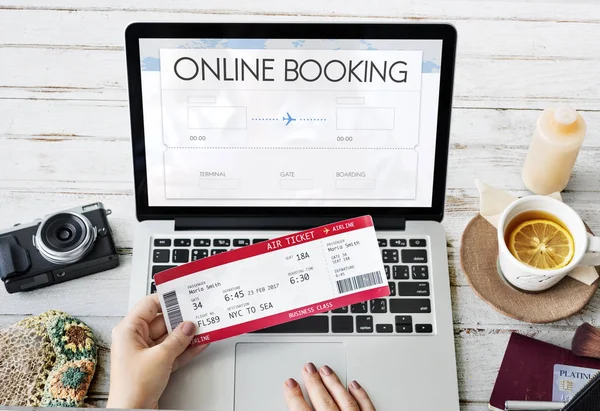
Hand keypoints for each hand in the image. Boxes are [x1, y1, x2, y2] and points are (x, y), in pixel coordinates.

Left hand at [106, 294, 207, 408]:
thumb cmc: (132, 387)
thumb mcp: (160, 357)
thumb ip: (177, 339)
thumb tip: (188, 326)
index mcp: (128, 330)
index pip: (149, 305)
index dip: (167, 299)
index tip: (183, 295)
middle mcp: (134, 339)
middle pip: (162, 321)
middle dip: (181, 319)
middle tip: (197, 312)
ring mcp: (145, 353)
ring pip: (169, 337)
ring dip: (186, 334)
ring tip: (202, 327)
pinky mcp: (154, 365)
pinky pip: (172, 351)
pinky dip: (185, 348)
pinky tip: (199, 343)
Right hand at [283, 363, 374, 410]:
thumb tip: (294, 406)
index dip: (294, 397)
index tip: (289, 384)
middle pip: (323, 401)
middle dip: (314, 383)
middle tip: (307, 368)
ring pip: (345, 400)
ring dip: (334, 383)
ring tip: (326, 369)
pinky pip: (367, 408)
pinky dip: (361, 395)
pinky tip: (354, 385)